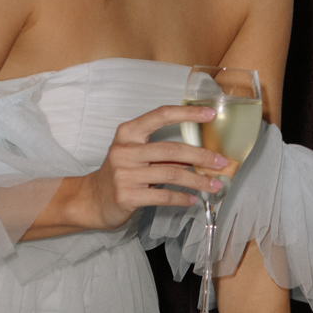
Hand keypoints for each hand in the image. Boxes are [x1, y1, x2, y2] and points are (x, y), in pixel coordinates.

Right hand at [55, 104, 229, 232]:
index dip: (187, 113)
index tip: (211, 114)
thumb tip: (200, 153)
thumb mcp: (134, 154)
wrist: (91, 199)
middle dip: (201, 156)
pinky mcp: (127, 196)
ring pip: (171, 174)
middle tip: (221, 162)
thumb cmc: (120, 173)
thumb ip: (161, 151)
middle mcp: (124, 150)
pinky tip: (192, 199)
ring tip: (214, 185)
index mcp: (128, 133)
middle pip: (172, 149)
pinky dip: (181, 198)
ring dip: (197, 180)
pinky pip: (162, 196)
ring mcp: (124, 174)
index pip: (160, 115)